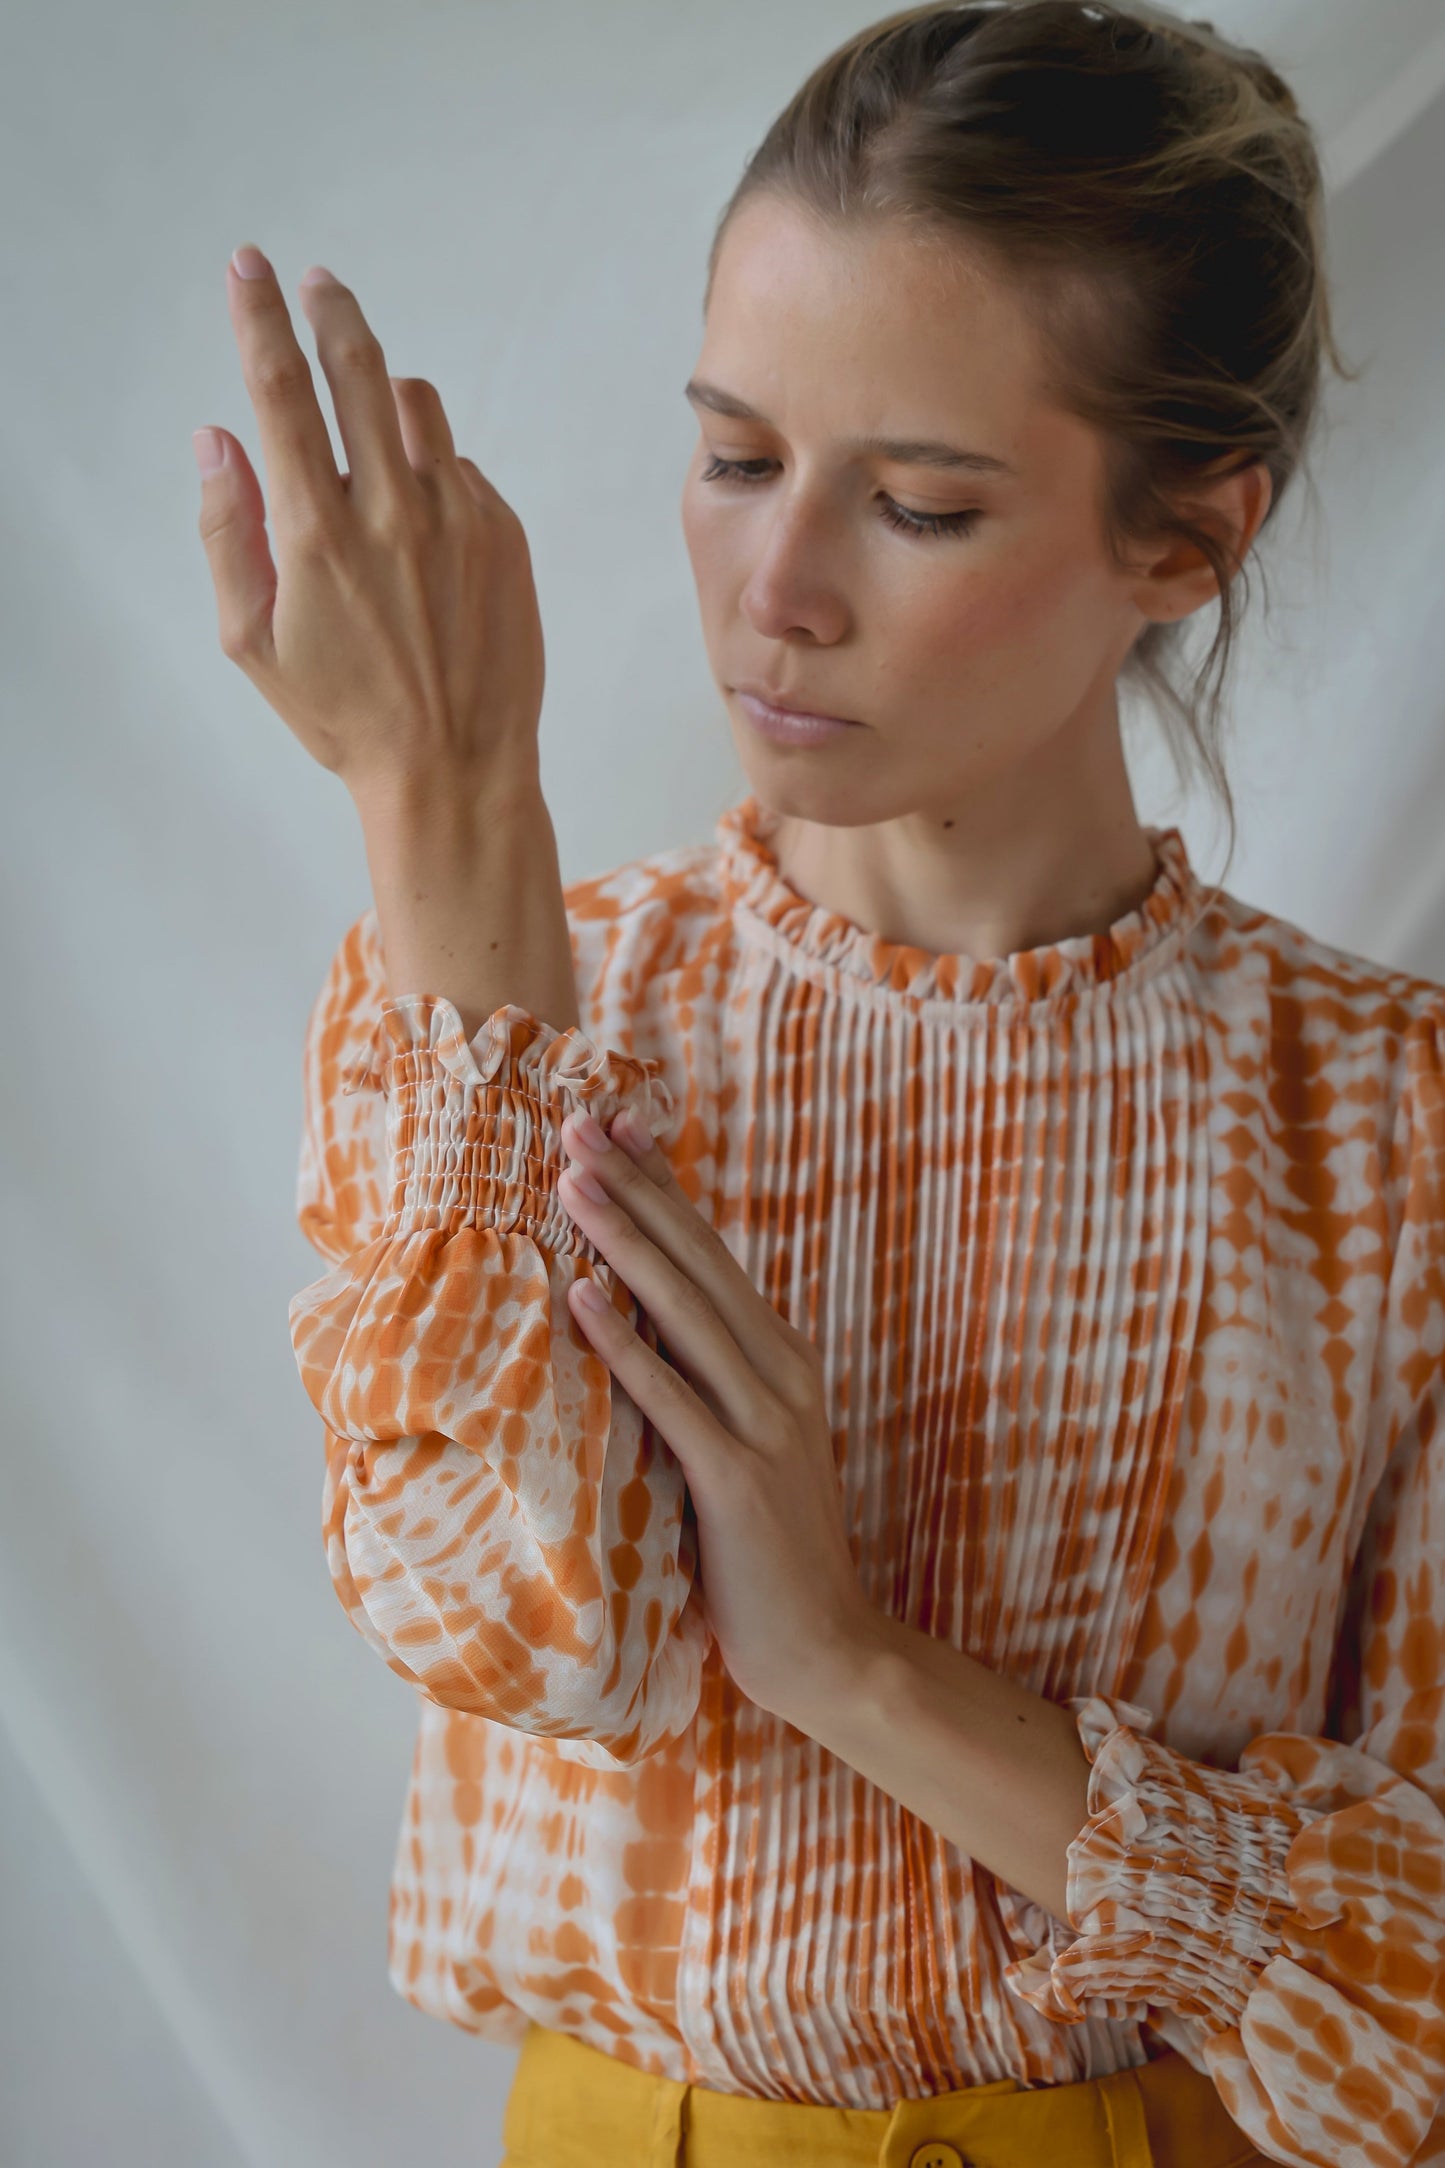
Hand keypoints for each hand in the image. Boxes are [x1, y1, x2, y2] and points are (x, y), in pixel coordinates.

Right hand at [192, 244, 544, 796]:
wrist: (456, 770)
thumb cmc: (345, 716)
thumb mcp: (254, 642)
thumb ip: (226, 531)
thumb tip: (216, 438)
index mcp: (317, 534)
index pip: (281, 392)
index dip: (260, 317)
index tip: (250, 267)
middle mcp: (392, 512)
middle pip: (360, 368)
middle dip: (331, 310)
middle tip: (317, 282)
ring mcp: (459, 518)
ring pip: (419, 407)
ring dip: (386, 397)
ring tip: (370, 438)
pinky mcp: (505, 533)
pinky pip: (461, 468)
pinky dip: (433, 474)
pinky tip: (420, 534)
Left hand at [556, 1104, 875, 1726]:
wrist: (827, 1647)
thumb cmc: (766, 1549)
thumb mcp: (741, 1443)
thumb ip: (702, 1382)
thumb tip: (629, 1322)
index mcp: (781, 1359)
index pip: (710, 1254)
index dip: (660, 1187)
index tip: (612, 1129)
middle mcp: (781, 1375)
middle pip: (696, 1262)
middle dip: (633, 1188)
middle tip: (574, 1125)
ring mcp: (765, 1424)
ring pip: (684, 1312)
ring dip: (623, 1241)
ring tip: (570, 1184)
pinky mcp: (737, 1479)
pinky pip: (671, 1398)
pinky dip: (624, 1344)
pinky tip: (581, 1299)